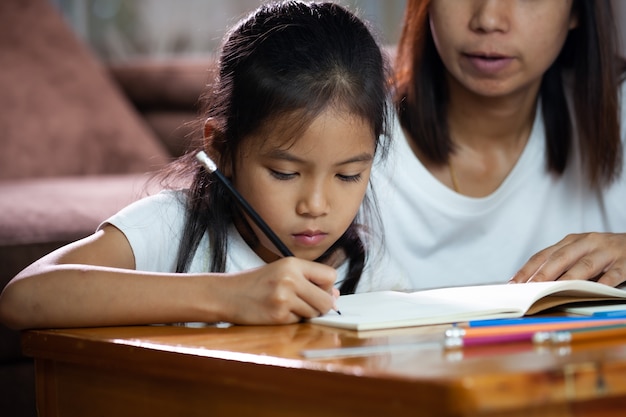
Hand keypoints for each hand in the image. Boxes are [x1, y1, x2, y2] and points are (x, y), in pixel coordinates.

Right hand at [217, 257, 337, 324]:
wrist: (226, 294)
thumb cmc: (255, 283)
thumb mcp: (281, 272)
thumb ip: (308, 280)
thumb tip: (336, 296)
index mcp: (293, 263)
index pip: (330, 276)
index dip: (328, 287)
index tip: (318, 291)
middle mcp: (290, 278)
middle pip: (327, 300)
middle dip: (321, 306)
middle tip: (306, 304)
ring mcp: (284, 297)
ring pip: (314, 313)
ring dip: (305, 314)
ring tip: (287, 306)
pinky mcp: (277, 315)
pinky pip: (299, 322)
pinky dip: (292, 320)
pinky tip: (277, 312)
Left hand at [509, 233, 625, 286]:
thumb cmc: (603, 252)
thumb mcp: (580, 252)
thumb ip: (560, 264)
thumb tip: (533, 283)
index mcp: (571, 241)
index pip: (543, 255)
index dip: (527, 269)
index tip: (514, 283)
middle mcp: (586, 243)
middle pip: (560, 258)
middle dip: (544, 274)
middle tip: (530, 288)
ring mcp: (606, 252)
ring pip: (584, 265)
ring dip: (568, 279)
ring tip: (555, 291)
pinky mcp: (625, 262)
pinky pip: (613, 274)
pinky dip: (603, 283)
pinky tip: (594, 291)